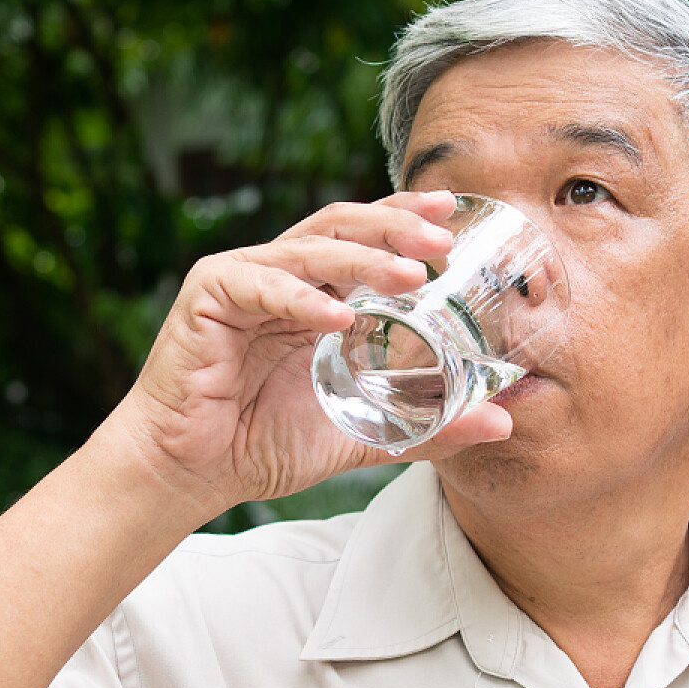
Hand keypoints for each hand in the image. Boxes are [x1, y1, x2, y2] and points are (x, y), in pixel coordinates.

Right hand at [97, 190, 514, 517]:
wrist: (187, 473)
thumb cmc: (258, 445)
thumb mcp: (359, 433)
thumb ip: (424, 426)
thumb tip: (501, 423)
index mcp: (313, 296)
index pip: (363, 240)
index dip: (404, 221)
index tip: (450, 215)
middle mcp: (280, 275)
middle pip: (341, 227)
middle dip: (394, 227)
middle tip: (441, 241)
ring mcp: (243, 278)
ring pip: (310, 247)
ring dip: (363, 258)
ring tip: (410, 277)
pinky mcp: (208, 293)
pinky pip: (261, 283)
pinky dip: (301, 297)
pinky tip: (337, 318)